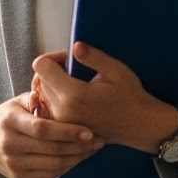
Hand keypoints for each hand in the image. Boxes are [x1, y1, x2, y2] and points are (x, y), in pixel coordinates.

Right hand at [0, 92, 98, 177]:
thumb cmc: (8, 115)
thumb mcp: (19, 101)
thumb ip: (40, 98)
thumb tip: (61, 93)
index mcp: (10, 122)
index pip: (42, 129)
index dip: (67, 131)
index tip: (89, 131)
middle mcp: (10, 145)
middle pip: (51, 150)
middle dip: (79, 147)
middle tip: (99, 140)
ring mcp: (13, 164)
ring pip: (53, 166)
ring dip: (77, 159)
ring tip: (93, 149)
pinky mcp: (18, 177)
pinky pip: (49, 175)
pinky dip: (67, 167)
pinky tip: (78, 157)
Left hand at [31, 43, 177, 151]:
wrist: (138, 125)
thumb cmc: (130, 96)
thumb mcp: (116, 71)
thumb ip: (93, 57)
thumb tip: (75, 47)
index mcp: (73, 95)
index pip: (41, 66)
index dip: (53, 57)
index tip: (69, 59)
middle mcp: (62, 111)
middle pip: (39, 79)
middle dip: (54, 70)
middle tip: (76, 71)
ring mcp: (61, 123)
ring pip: (41, 94)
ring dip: (53, 85)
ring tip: (75, 85)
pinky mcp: (63, 130)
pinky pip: (47, 108)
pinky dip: (55, 99)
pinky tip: (73, 98)